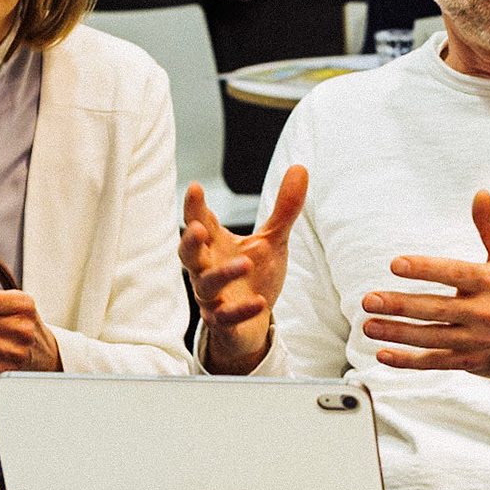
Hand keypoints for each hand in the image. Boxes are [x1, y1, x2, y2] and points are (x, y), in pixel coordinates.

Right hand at [179, 165, 307, 373]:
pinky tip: (259, 302)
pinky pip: (226, 318)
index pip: (199, 223)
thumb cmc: (256, 275)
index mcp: (216, 245)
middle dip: (190, 242)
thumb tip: (300, 167)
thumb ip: (284, 208)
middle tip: (197, 228)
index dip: (195, 207)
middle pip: (189, 255)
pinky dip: (240, 310)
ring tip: (246, 263)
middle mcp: (208, 269)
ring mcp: (213, 297)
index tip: (195, 187)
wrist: (254, 322)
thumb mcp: (273, 239)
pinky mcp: (224, 322)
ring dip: (223, 274)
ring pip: (206, 286)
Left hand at [360, 190, 489, 377]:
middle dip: (400, 305)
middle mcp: (484, 312)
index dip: (424, 268)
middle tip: (369, 299)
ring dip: (397, 333)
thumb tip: (480, 194)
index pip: (453, 273)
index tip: (396, 264)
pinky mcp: (471, 361)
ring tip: (368, 326)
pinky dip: (409, 361)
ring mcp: (477, 340)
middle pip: (436, 308)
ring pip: (431, 337)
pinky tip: (384, 354)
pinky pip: (435, 362)